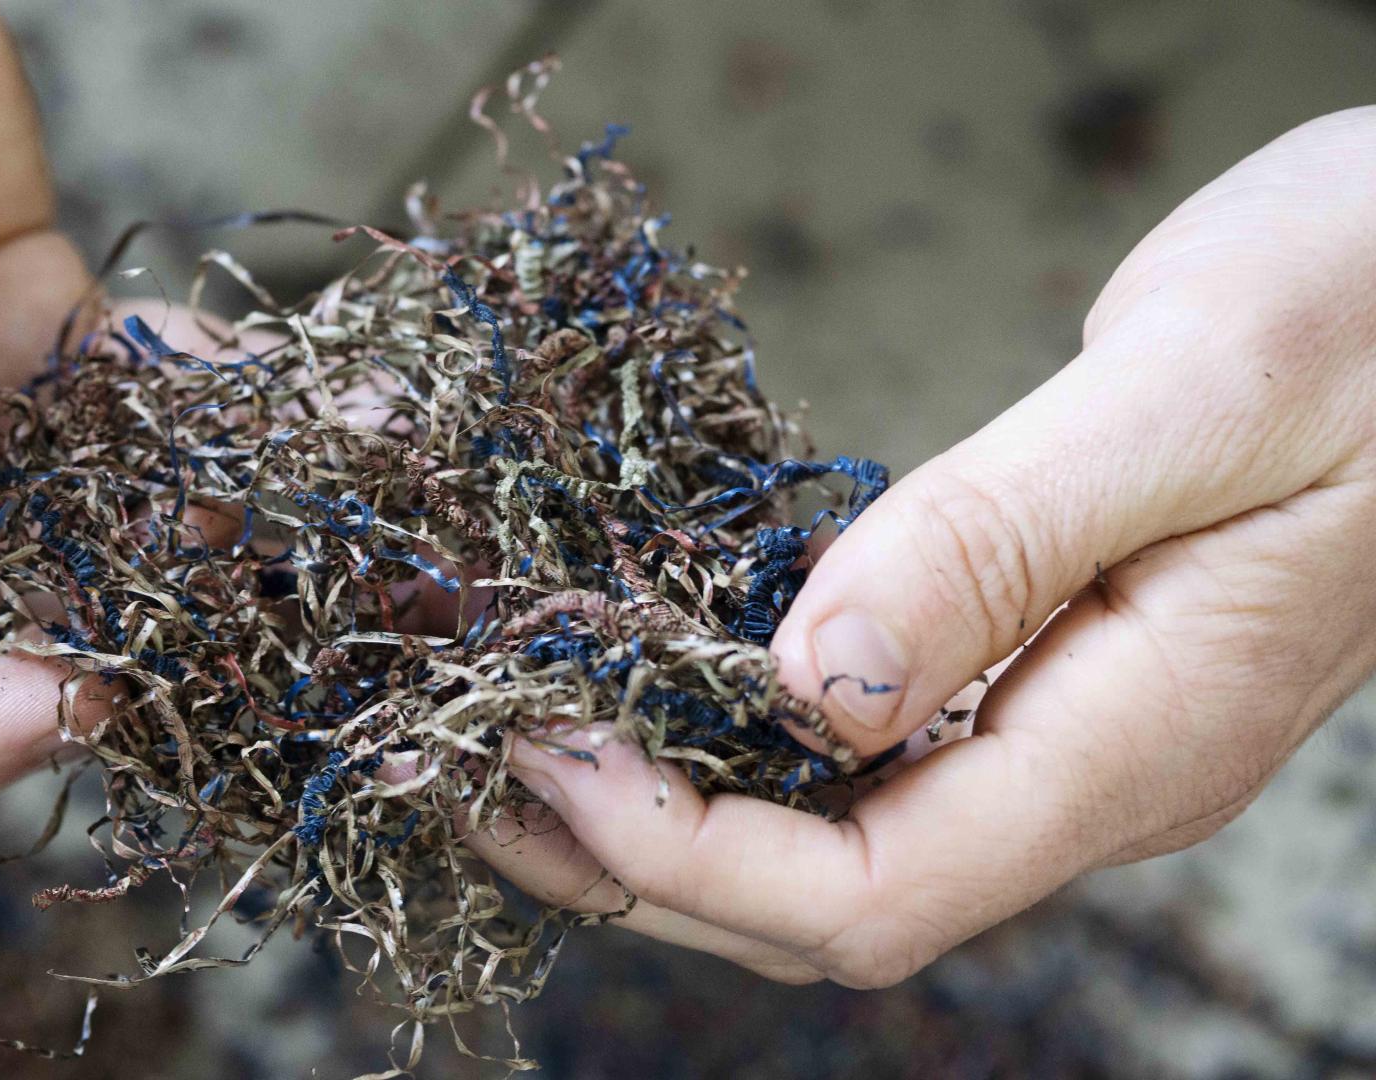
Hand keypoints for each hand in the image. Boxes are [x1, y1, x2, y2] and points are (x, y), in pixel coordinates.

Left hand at [475, 107, 1375, 985]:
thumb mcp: (1199, 392)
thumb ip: (1000, 544)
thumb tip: (813, 688)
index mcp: (1138, 742)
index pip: (871, 897)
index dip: (687, 855)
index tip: (544, 751)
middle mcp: (1092, 774)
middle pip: (827, 907)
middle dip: (636, 860)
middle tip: (474, 760)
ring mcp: (1069, 731)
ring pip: (836, 846)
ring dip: (668, 812)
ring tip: (520, 735)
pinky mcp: (1048, 669)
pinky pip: (866, 761)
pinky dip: (738, 738)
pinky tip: (657, 677)